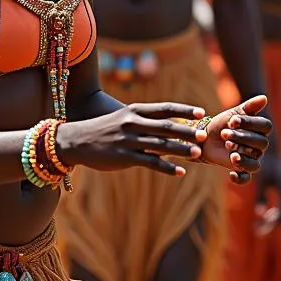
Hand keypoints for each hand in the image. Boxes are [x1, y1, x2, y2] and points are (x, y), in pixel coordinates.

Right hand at [58, 101, 208, 176]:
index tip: (201, 112)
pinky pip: (150, 163)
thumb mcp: (123, 118)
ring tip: (197, 154)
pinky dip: (167, 168)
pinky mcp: (124, 157)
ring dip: (181, 150)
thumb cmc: (103, 129)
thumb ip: (145, 120)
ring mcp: (128, 140)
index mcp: (134, 111)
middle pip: (166, 126)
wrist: (75, 140)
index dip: (184, 110)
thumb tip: (171, 124)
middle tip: (204, 135)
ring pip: (160, 145)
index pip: (164, 108)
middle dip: (187, 131)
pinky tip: (181, 172)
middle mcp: (133, 123)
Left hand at [199, 95, 270, 184]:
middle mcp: (259, 145)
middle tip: (224, 134)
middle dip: (242, 137)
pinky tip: (231, 174)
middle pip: (260, 143)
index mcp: (259, 130)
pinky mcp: (241, 169)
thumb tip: (264, 98)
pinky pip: (246, 178)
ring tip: (229, 151)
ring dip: (243, 157)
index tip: (232, 121)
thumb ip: (249, 107)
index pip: (264, 126)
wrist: (205, 138)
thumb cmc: (222, 124)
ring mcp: (251, 158)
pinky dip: (240, 177)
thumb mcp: (233, 114)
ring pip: (255, 162)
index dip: (250, 123)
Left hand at [252, 142, 280, 235]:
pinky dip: (271, 212)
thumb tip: (260, 213)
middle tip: (257, 230)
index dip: (269, 226)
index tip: (258, 232)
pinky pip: (280, 206)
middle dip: (270, 225)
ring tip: (259, 225)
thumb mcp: (261, 181)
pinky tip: (262, 214)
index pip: (280, 217)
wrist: (269, 150)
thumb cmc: (264, 163)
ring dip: (271, 220)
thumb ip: (261, 196)